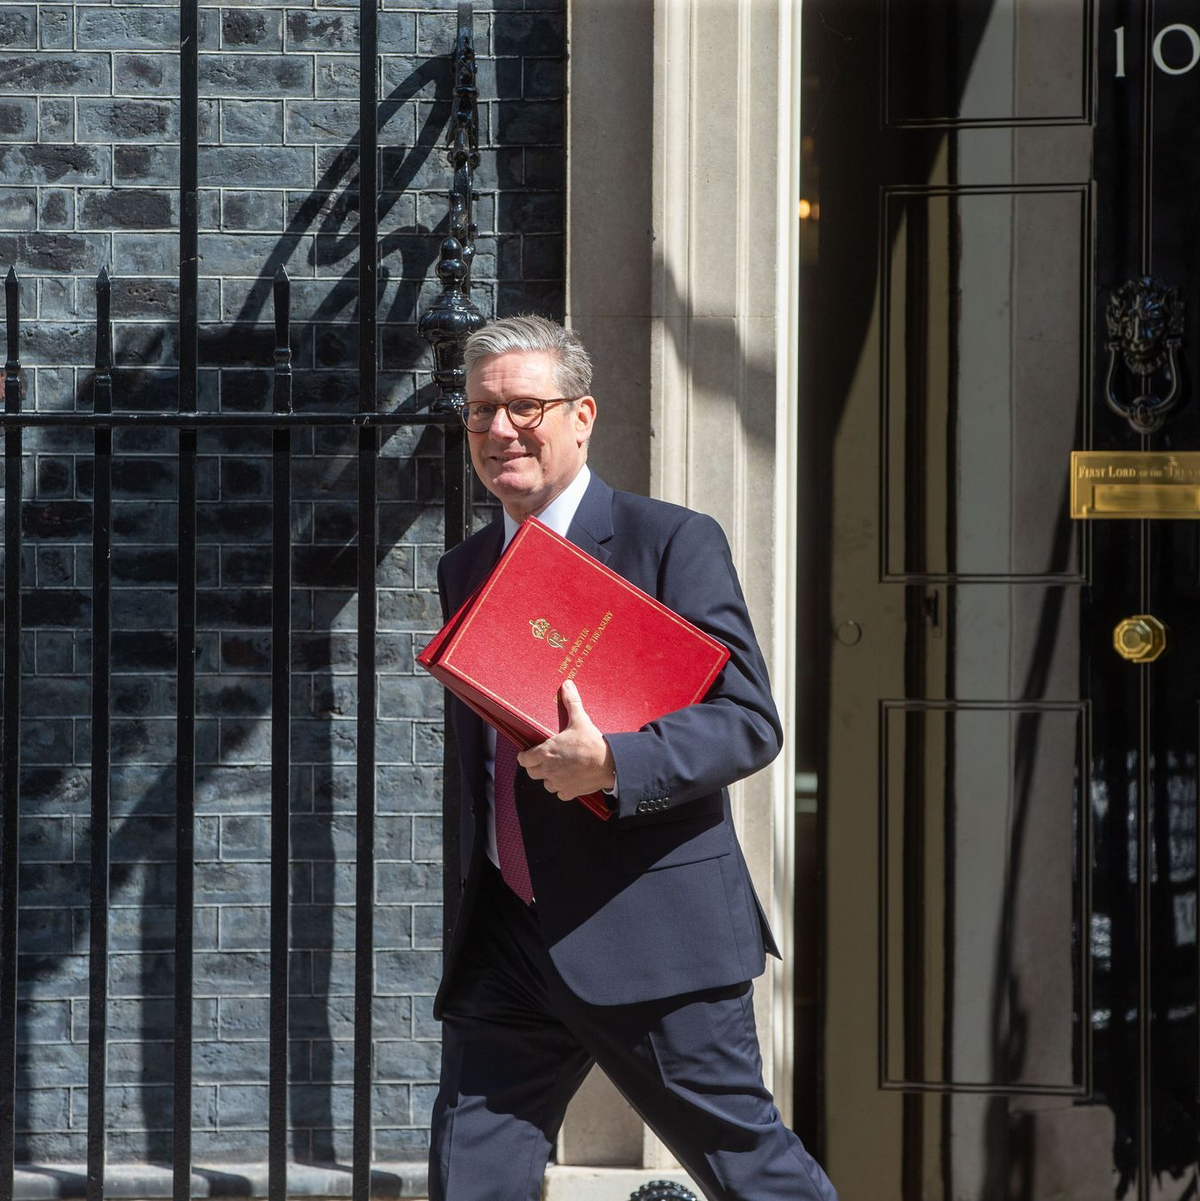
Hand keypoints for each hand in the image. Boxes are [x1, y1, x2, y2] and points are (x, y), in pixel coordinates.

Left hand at [518, 678, 616, 800]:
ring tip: (557, 769)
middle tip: (543, 760)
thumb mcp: (580, 719)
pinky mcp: (569, 792)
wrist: (609, 764)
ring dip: (548, 777)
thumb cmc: (591, 743)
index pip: (524, 759)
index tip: (527, 754)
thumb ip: (571, 702)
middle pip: (532, 772)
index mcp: (546, 752)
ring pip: (545, 784)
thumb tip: (567, 685)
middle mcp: (548, 770)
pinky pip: (560, 793)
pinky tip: (568, 780)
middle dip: (535, 766)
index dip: (524, 756)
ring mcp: (558, 782)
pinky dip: (562, 788)